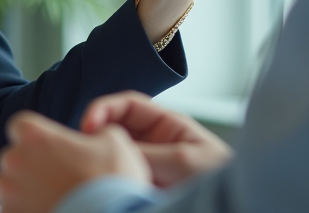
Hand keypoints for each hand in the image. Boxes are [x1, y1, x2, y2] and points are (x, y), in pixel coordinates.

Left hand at [0, 111, 150, 212]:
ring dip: (20, 190)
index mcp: (35, 136)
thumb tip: (96, 138)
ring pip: (4, 187)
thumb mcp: (115, 142)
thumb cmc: (110, 184)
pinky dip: (23, 211)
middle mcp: (15, 161)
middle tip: (53, 178)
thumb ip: (97, 132)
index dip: (34, 137)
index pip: (19, 126)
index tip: (47, 148)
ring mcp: (9, 194)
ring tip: (47, 198)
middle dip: (27, 166)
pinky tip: (48, 211)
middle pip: (11, 157)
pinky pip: (9, 211)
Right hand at [81, 92, 232, 187]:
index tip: (88, 125)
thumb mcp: (184, 161)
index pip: (126, 106)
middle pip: (114, 128)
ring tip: (90, 167)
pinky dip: (106, 178)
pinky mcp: (140, 184)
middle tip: (82, 148)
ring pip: (113, 153)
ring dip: (101, 157)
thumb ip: (148, 153)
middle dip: (96, 134)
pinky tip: (101, 184)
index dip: (103, 109)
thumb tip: (110, 149)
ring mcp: (145, 163)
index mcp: (165, 125)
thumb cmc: (218, 177)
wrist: (226, 204)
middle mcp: (152, 141)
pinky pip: (117, 176)